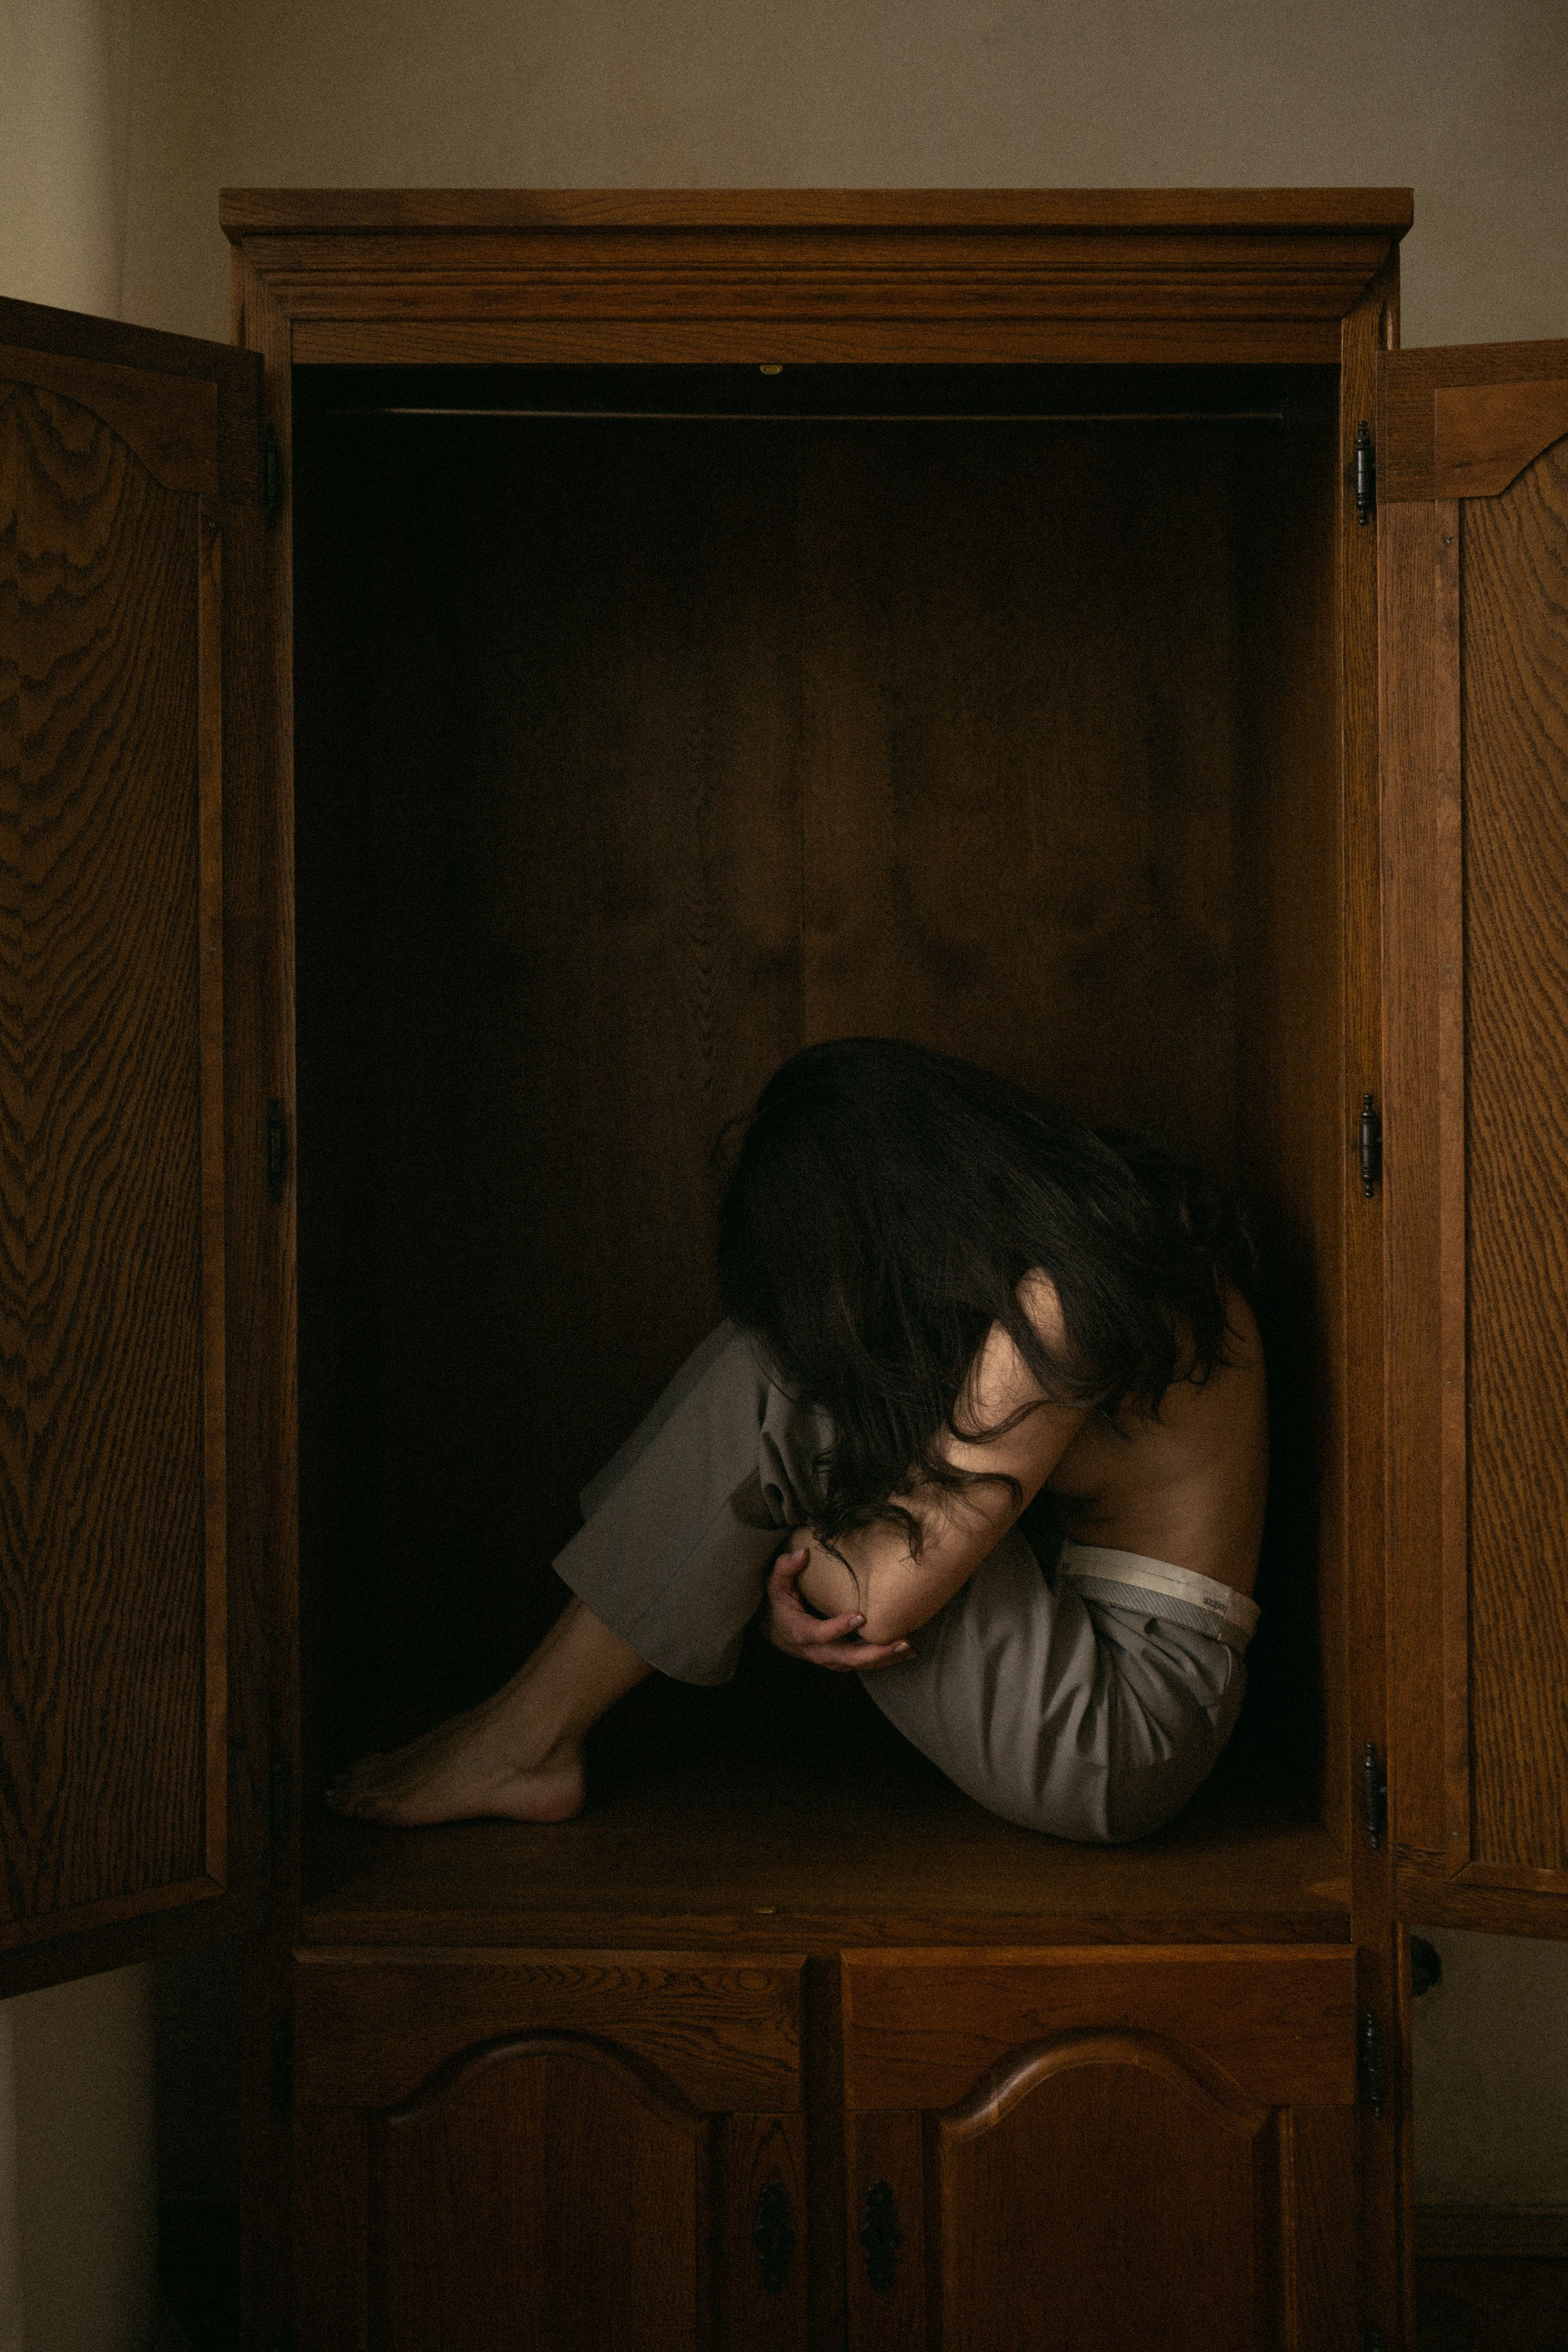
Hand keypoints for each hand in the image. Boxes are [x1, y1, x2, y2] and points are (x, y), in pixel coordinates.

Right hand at [762, 1548, 912, 1671]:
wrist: (777, 1631)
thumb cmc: (780, 1603)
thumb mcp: (776, 1584)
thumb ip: (785, 1568)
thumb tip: (802, 1553)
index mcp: (801, 1632)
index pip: (820, 1633)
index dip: (839, 1628)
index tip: (860, 1617)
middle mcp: (816, 1651)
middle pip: (848, 1657)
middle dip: (876, 1652)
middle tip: (902, 1641)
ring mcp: (829, 1659)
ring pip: (858, 1664)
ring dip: (885, 1658)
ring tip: (909, 1648)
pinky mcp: (840, 1661)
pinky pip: (862, 1665)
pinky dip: (884, 1661)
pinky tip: (905, 1652)